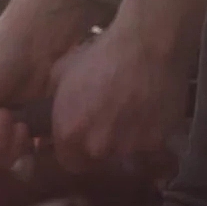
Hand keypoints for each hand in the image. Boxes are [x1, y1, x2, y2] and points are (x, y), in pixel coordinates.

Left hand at [50, 27, 190, 173]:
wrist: (146, 44)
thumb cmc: (100, 54)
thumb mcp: (62, 74)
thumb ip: (54, 106)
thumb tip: (49, 126)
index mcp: (70, 133)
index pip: (68, 162)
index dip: (75, 151)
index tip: (83, 139)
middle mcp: (97, 146)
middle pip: (98, 158)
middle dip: (102, 143)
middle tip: (111, 119)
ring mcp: (128, 147)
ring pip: (125, 152)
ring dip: (127, 139)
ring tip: (133, 112)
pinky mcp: (157, 141)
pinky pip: (151, 144)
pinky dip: (151, 132)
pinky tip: (151, 110)